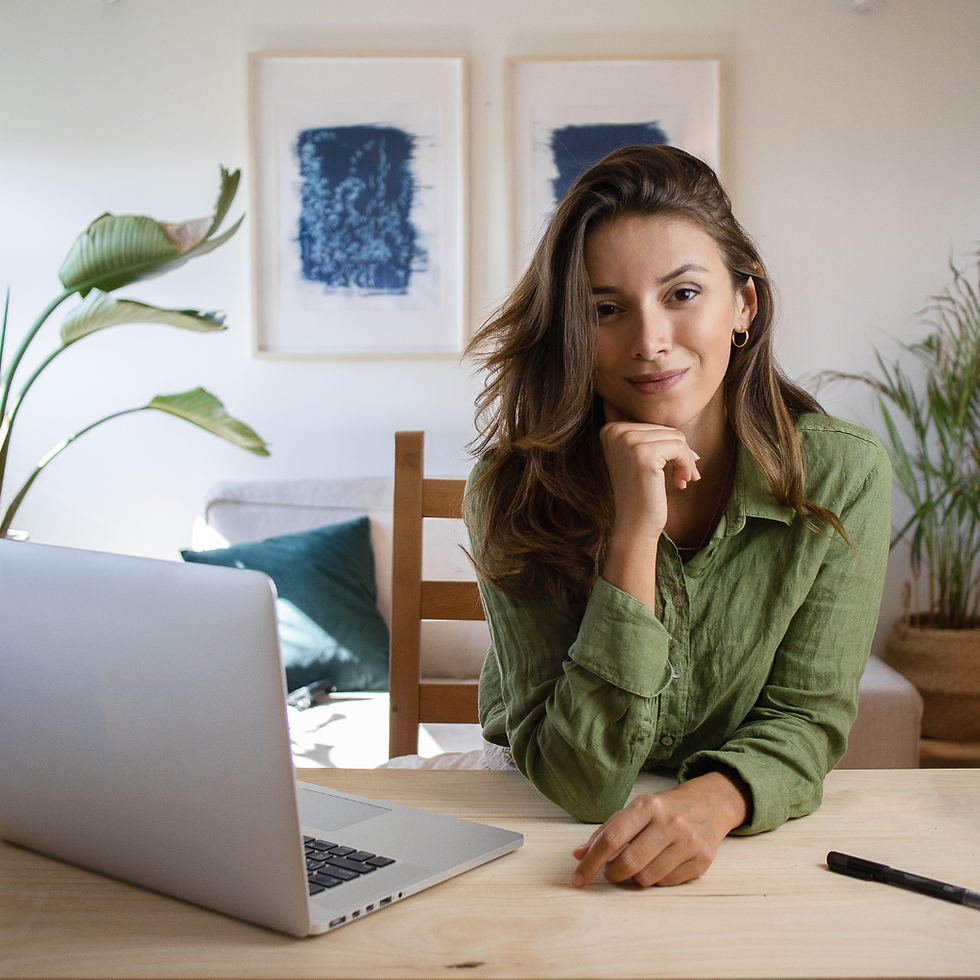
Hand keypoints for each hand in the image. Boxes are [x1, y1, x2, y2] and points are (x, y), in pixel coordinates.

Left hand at [570, 770, 749, 887]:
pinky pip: (666, 884)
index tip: (577, 879)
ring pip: (647, 878)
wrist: (707, 806)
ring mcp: (688, 842)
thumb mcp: (634, 811)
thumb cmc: (662, 810)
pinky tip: (658, 865)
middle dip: (612, 873)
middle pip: (629, 862)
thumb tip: (578, 855)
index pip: (612, 838)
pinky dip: (656, 880)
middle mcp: (669, 822)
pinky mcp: (701, 860)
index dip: (591, 862)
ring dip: (635, 878)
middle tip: (611, 871)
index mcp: (647, 806)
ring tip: (638, 864)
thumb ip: (605, 831)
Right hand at [600, 400, 700, 543]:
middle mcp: (615, 431)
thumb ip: (643, 432)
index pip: (654, 423)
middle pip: (666, 428)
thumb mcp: (636, 456)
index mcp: (610, 428)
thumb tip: (668, 407)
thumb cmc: (640, 492)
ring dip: (685, 460)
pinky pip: (680, 447)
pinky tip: (680, 482)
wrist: (634, 525)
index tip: (670, 465)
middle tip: (679, 476)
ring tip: (679, 479)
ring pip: (676, 437)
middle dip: (679, 453)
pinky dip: (687, 465)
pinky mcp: (643, 453)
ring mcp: (628, 441)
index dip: (667, 445)